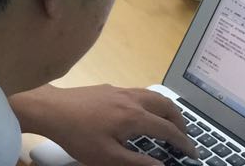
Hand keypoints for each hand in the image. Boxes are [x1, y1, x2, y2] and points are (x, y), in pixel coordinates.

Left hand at [27, 85, 197, 164]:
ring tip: (169, 123)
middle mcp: (131, 99)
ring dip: (166, 109)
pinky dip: (151, 103)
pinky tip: (143, 113)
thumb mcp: (109, 157)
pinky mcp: (109, 88)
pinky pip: (139, 92)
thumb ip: (138, 162)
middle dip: (180, 121)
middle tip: (185, 137)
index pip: (168, 129)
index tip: (193, 153)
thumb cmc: (79, 136)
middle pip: (165, 105)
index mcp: (134, 116)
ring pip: (153, 95)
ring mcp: (120, 90)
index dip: (183, 142)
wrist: (51, 109)